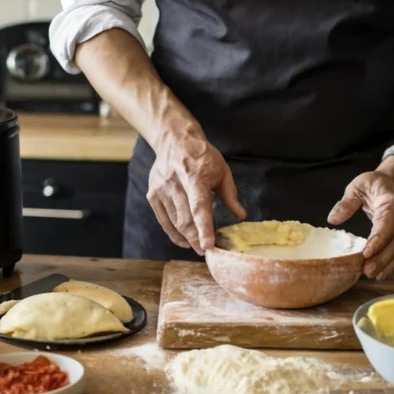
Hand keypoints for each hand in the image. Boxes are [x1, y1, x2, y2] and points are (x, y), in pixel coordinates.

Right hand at [147, 136, 245, 254]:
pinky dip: (173, 234)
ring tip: (196, 247)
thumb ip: (230, 194)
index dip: (204, 229)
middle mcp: (175, 184)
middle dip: (195, 239)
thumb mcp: (222, 170)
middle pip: (184, 220)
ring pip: (174, 223)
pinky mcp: (152, 195)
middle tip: (206, 252)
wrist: (174, 140)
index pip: (199, 207)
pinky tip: (183, 241)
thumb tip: (241, 216)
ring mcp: (161, 190)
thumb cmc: (202, 157)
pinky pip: (163, 221)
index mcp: (195, 176)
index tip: (208, 246)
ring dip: (186, 238)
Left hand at [327, 156, 393, 279]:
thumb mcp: (358, 185)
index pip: (387, 223)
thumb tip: (333, 219)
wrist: (392, 180)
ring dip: (386, 264)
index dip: (378, 239)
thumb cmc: (373, 182)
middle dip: (382, 258)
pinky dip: (390, 263)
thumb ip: (347, 202)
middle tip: (367, 271)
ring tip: (372, 275)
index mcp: (391, 203)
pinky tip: (379, 273)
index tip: (366, 253)